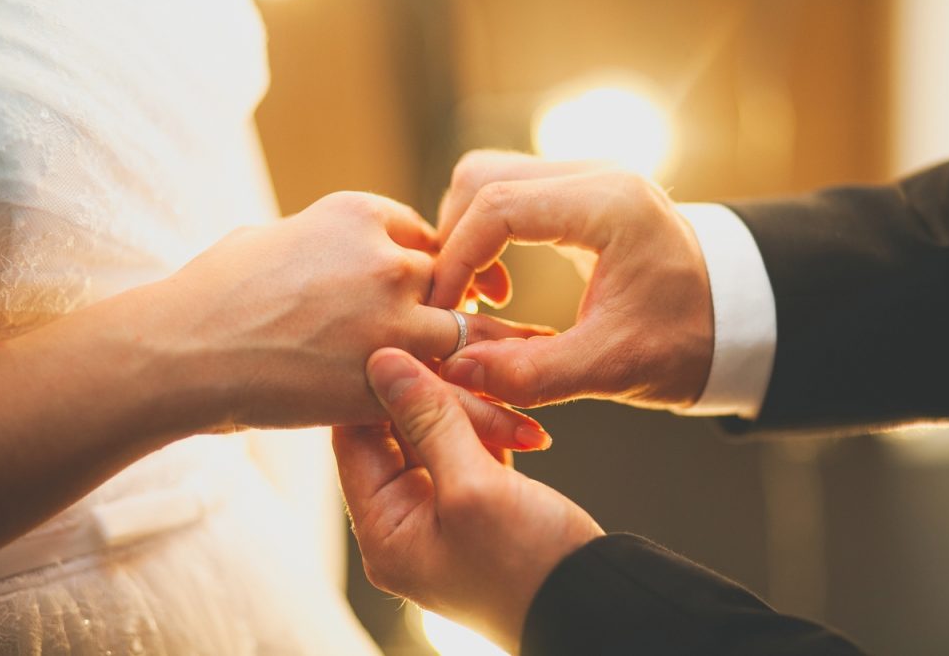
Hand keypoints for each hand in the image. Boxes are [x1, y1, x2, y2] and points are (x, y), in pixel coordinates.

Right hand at [147, 191, 552, 436]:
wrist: (182, 345)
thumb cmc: (213, 289)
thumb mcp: (272, 238)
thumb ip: (318, 239)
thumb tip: (324, 249)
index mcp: (361, 213)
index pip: (428, 236)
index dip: (440, 264)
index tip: (450, 284)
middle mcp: (387, 260)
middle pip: (460, 280)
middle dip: (481, 303)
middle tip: (516, 323)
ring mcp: (389, 319)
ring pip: (473, 337)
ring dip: (510, 358)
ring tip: (546, 373)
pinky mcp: (381, 378)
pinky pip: (454, 399)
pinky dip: (495, 417)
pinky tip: (528, 433)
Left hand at [333, 348, 602, 653]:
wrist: (594, 607)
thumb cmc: (530, 564)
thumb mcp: (472, 487)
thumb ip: (427, 420)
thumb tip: (383, 362)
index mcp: (383, 530)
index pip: (354, 439)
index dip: (373, 387)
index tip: (401, 342)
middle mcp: (402, 524)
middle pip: (392, 435)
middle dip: (423, 391)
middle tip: (449, 345)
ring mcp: (440, 517)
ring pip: (434, 438)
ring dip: (460, 404)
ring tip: (483, 368)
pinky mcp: (477, 509)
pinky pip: (465, 452)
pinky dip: (483, 425)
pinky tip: (503, 400)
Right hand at [430, 150, 713, 409]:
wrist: (738, 320)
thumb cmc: (688, 342)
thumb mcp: (613, 367)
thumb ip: (531, 373)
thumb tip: (455, 370)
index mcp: (609, 204)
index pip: (497, 206)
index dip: (455, 259)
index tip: (441, 309)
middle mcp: (596, 174)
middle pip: (482, 178)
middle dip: (454, 240)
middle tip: (453, 303)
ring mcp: (588, 177)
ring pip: (490, 179)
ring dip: (467, 234)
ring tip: (475, 295)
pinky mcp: (582, 192)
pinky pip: (511, 192)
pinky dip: (488, 232)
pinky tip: (499, 283)